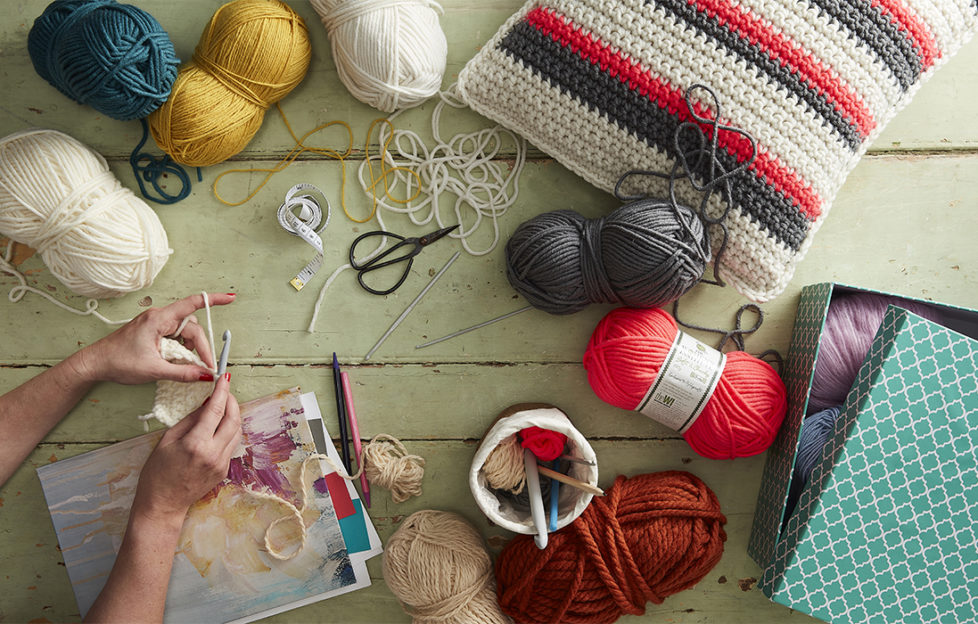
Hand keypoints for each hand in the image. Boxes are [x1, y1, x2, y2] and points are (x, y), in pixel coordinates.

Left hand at [74, 292, 235, 384]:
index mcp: (158, 319)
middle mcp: (158, 317)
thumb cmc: (118, 363)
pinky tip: (181, 361)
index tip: (231, 298)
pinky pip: (175, 337)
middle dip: (202, 346)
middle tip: (208, 367)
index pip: (192, 304)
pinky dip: (182, 349)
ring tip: (192, 366)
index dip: (213, 300)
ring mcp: (155, 324)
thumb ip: (182, 373)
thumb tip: (205, 375)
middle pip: (192, 327)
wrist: (94, 364)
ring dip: (192, 348)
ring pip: (185, 332)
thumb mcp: (154, 370)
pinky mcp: (152, 332)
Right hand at [130, 374, 241, 525]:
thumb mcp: (168, 440)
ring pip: (237, 431)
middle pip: (234, 419)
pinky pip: (232, 444)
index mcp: (196, 444)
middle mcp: (213, 453)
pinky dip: (229, 431)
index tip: (224, 378)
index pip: (216, 410)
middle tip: (225, 390)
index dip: (222, 391)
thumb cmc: (157, 473)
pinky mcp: (224, 470)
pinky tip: (219, 426)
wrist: (162, 504)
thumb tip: (207, 403)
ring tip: (223, 406)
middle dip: (232, 401)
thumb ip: (191, 420)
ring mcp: (221, 463)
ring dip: (233, 415)